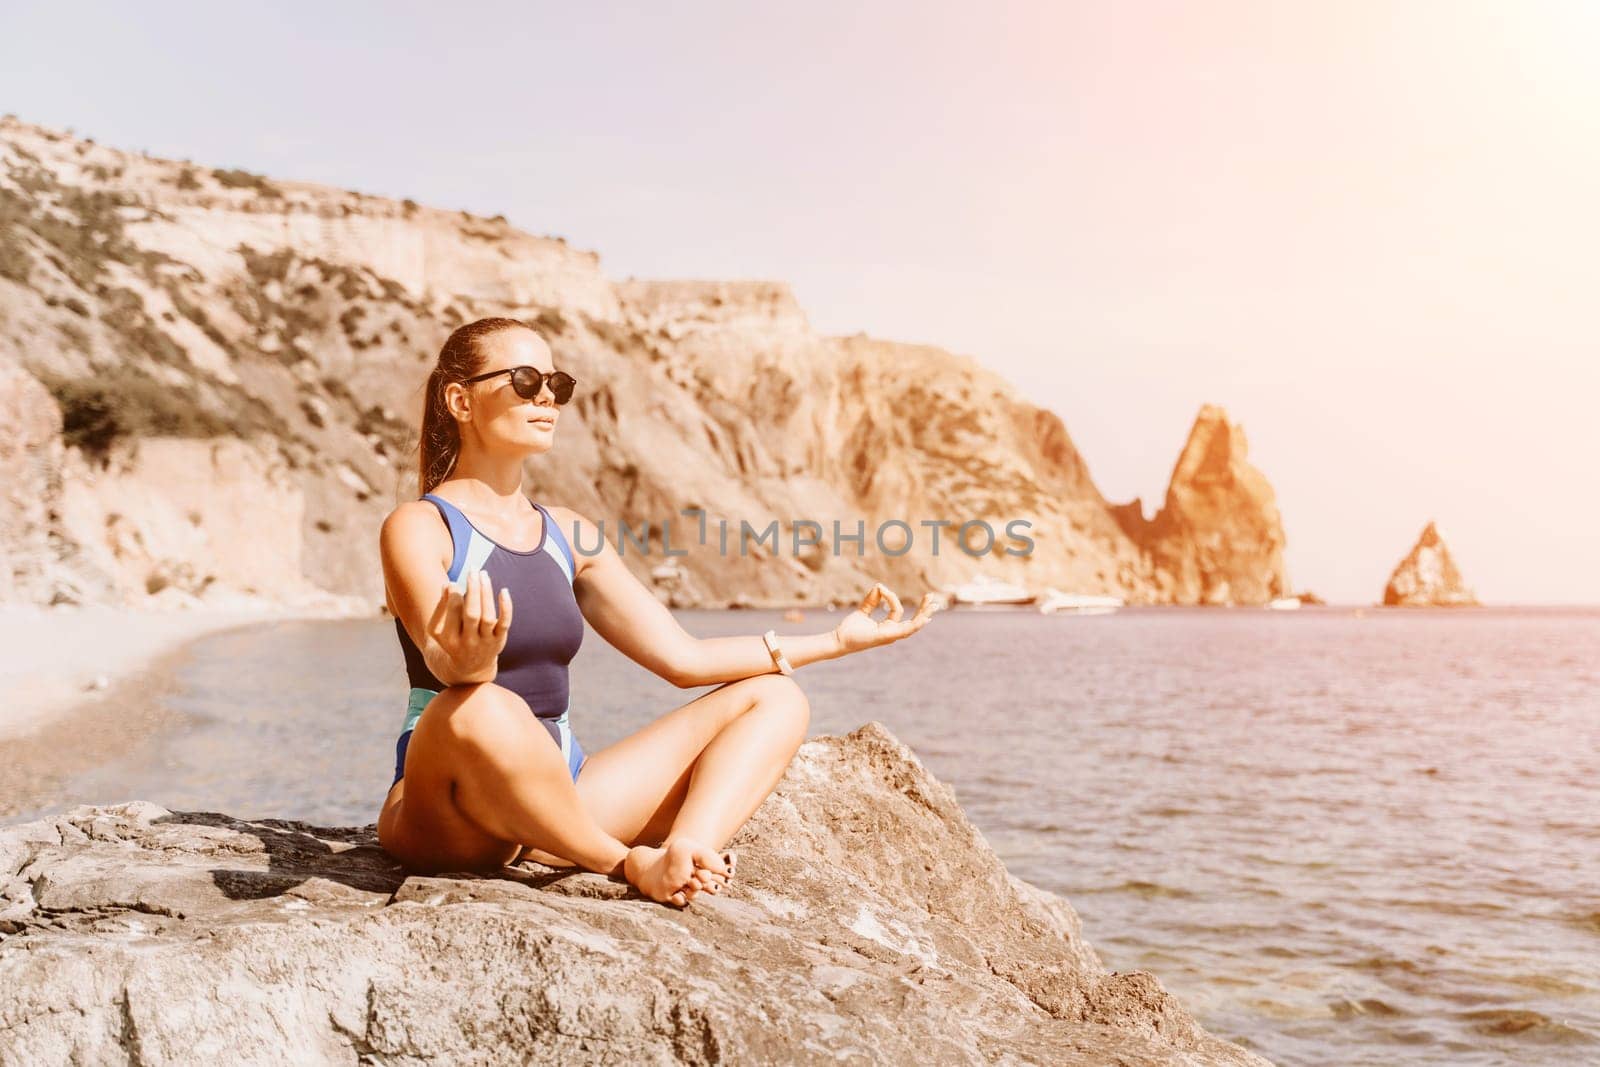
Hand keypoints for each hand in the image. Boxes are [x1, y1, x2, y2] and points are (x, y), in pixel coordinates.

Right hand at [423, 569, 511, 683]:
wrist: (468, 669)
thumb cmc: (452, 641)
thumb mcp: (439, 629)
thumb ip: (442, 607)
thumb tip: (449, 585)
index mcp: (449, 638)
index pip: (453, 611)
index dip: (454, 593)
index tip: (455, 583)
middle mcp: (467, 642)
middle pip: (472, 613)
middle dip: (473, 590)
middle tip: (473, 570)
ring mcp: (485, 642)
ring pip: (488, 616)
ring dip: (486, 593)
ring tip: (484, 574)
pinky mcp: (498, 641)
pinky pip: (504, 623)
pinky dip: (506, 607)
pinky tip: (504, 591)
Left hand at [832, 581, 937, 655]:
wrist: (839, 639)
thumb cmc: (850, 629)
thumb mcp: (863, 610)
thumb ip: (872, 600)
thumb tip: (879, 586)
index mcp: (888, 627)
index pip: (897, 610)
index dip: (891, 597)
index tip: (880, 588)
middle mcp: (892, 633)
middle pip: (913, 622)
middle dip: (923, 610)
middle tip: (932, 597)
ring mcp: (890, 636)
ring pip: (913, 626)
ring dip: (924, 615)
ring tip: (933, 605)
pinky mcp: (886, 637)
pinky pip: (905, 630)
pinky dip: (916, 624)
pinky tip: (924, 618)